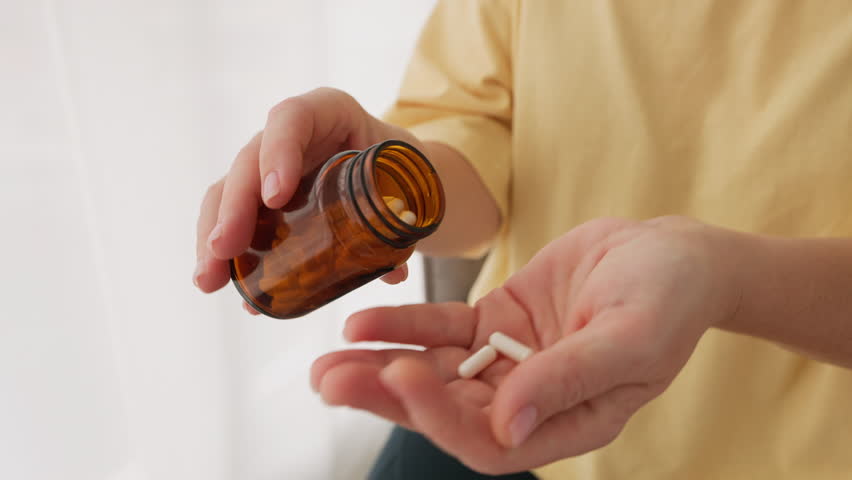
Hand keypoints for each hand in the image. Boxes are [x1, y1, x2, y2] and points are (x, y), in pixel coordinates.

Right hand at [193, 88, 417, 309]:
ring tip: (207, 280)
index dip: (278, 152)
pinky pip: (236, 222)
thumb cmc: (401, 167)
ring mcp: (270, 166)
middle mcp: (290, 136)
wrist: (397, 176)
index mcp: (329, 112)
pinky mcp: (262, 200)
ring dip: (214, 237)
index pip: (293, 119)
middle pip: (249, 162)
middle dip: (232, 208)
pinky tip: (226, 287)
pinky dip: (231, 256)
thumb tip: (394, 271)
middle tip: (224, 249)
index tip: (275, 197)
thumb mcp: (409, 177)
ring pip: (228, 194)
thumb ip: (403, 214)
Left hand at [311, 216, 737, 473]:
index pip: (490, 439)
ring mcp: (507, 360)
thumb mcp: (630, 337)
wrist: (668, 253)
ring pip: (433, 370)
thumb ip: (570, 378)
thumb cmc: (667, 298)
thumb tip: (507, 424)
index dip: (441, 416)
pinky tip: (363, 322)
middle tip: (330, 382)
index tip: (402, 377)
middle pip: (446, 408)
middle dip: (386, 396)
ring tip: (326, 362)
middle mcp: (528, 399)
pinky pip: (441, 327)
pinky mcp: (494, 322)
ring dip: (378, 366)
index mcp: (568, 420)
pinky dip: (403, 324)